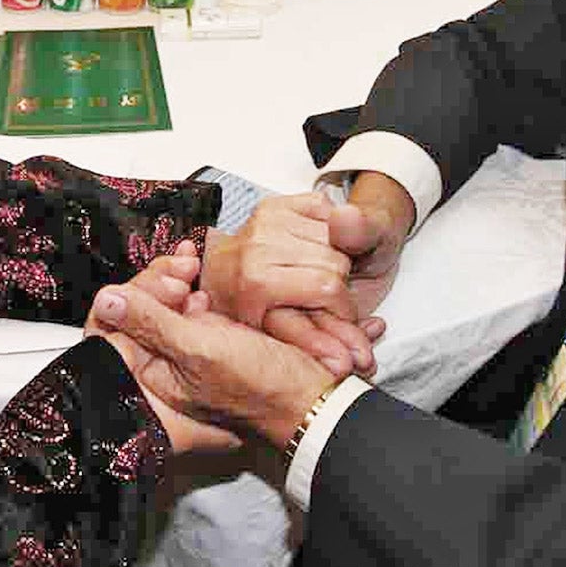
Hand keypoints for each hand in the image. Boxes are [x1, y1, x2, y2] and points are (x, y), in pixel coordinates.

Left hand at [88, 242, 239, 453]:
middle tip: (184, 266)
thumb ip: (152, 323)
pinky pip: (182, 309)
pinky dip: (189, 287)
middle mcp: (161, 366)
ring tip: (193, 266)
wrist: (310, 395)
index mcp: (150, 377)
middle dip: (154, 282)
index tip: (168, 279)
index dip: (134, 296)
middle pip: (134, 313)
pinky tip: (201, 276)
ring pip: (158, 306)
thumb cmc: (260, 384)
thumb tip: (106, 299)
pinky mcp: (205, 341)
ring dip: (171, 280)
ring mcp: (184, 352)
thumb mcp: (201, 350)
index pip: (115, 327)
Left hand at [202, 195, 386, 377]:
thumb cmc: (244, 307)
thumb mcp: (274, 335)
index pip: (327, 287)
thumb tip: (347, 365)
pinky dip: (328, 229)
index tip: (339, 316)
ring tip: (314, 274)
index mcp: (256, 280)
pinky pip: (325, 209)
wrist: (218, 273)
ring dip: (335, 256)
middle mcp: (259, 245)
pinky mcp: (276, 202)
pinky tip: (312, 248)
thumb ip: (314, 344)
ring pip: (334, 237)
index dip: (343, 306)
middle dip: (339, 283)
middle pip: (335, 261)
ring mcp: (267, 219)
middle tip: (322, 297)